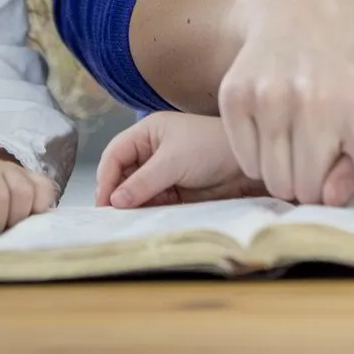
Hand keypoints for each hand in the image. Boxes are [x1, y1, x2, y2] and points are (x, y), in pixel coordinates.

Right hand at [96, 112, 262, 207]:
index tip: (104, 202)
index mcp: (148, 132)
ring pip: (136, 191)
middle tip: (112, 217)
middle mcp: (152, 150)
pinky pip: (152, 202)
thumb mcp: (174, 161)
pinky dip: (147, 211)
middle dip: (117, 194)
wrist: (250, 163)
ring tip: (128, 221)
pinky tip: (146, 220)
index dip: (106, 177)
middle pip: (122, 174)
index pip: (115, 154)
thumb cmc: (213, 147)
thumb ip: (143, 181)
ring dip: (132, 205)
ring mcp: (163, 171)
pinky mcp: (174, 190)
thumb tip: (115, 201)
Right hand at [217, 0, 353, 223]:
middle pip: (309, 189)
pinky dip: (260, 156)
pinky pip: (246, 161)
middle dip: (315, 186)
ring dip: (287, 173)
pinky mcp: (236, 95)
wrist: (300, 6)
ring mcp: (272, 95)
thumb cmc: (352, 64)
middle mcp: (318, 99)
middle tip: (321, 156)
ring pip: (274, 181)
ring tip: (300, 136)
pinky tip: (275, 123)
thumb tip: (330, 197)